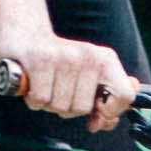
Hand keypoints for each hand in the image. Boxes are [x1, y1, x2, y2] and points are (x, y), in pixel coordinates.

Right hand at [0, 34, 139, 126]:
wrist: (26, 35)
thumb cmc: (60, 63)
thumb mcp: (90, 75)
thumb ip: (110, 95)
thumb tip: (114, 116)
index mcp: (106, 59)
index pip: (125, 95)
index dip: (110, 112)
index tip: (97, 113)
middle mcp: (88, 55)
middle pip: (83, 109)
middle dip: (68, 108)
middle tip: (60, 91)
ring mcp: (64, 57)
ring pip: (61, 107)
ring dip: (49, 104)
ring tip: (46, 86)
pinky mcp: (39, 61)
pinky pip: (40, 101)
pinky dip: (34, 100)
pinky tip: (33, 85)